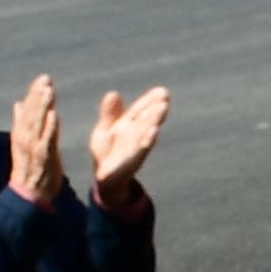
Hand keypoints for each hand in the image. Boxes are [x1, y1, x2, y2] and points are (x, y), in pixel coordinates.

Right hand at [6, 75, 67, 201]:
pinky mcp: (44, 157)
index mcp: (21, 132)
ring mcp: (34, 147)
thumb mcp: (23, 142)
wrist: (29, 193)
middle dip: (38, 95)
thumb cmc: (30, 167)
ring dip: (43, 106)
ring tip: (49, 91)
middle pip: (32, 112)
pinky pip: (47, 140)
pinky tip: (55, 115)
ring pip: (38, 123)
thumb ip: (21, 122)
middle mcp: (25, 137)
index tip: (42, 79)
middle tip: (46, 79)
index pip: (28, 109)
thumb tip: (19, 103)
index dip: (34, 93)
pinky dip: (50, 127)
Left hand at [85, 84, 170, 198]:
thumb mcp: (105, 130)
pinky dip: (147, 140)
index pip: (141, 110)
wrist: (106, 180)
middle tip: (165, 96)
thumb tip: (114, 92)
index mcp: (128, 126)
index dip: (150, 100)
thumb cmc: (107, 153)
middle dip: (155, 108)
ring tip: (162, 108)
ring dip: (154, 120)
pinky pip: (140, 150)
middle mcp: (135, 136)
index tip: (162, 91)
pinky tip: (153, 131)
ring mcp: (135, 148)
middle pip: (146, 119)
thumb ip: (110, 114)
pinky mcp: (131, 162)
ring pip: (146, 132)